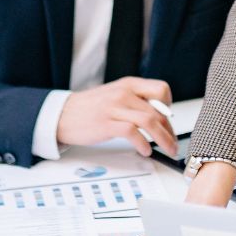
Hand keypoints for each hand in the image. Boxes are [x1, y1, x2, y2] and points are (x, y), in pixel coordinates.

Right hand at [59, 78, 177, 157]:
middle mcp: (124, 93)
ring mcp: (115, 107)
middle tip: (172, 143)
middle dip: (170, 130)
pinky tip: (145, 150)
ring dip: (163, 139)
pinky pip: (133, 132)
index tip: (168, 121)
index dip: (169, 106)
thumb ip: (136, 101)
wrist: (62, 114)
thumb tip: (159, 116)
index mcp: (129, 84)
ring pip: (150, 121)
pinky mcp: (106, 123)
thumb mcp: (116, 96)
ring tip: (167, 149)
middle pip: (159, 110)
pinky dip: (143, 144)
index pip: (162, 89)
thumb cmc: (90, 108)